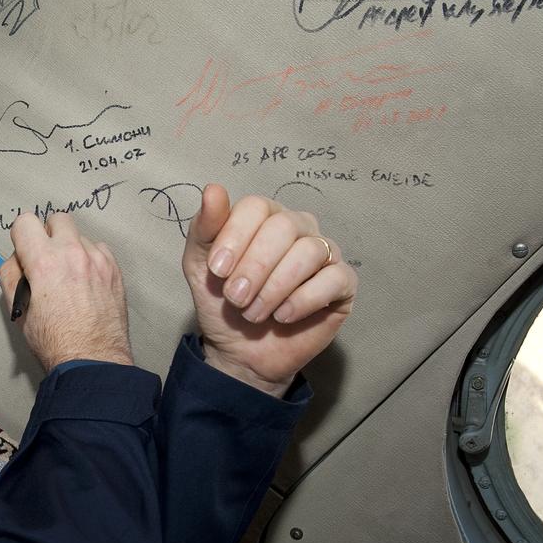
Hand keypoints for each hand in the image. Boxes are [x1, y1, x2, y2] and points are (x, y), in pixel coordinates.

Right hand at [0, 212, 132, 372]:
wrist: (92, 361)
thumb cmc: (57, 343)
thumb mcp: (19, 311)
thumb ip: (12, 277)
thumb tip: (17, 260)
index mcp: (44, 262)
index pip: (25, 222)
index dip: (21, 236)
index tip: (25, 250)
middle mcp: (73, 254)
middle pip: (57, 218)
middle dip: (49, 234)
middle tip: (47, 258)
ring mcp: (97, 261)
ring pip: (80, 236)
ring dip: (72, 249)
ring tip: (69, 278)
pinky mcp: (114, 271)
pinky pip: (99, 251)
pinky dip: (91, 261)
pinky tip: (86, 284)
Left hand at [182, 185, 357, 395]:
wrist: (240, 353)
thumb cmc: (223, 305)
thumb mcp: (200, 266)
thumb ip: (204, 227)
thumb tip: (213, 189)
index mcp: (265, 217)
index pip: (257, 206)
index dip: (235, 236)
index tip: (217, 272)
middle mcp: (299, 228)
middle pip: (284, 226)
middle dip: (254, 267)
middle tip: (235, 298)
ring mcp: (324, 254)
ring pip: (309, 251)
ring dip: (275, 287)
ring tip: (254, 313)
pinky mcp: (342, 284)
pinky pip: (334, 278)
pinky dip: (303, 299)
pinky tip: (283, 316)